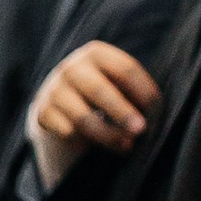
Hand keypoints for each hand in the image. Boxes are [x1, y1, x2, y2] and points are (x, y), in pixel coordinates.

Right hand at [33, 41, 161, 154]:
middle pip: (100, 90)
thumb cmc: (102, 96)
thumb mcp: (117, 85)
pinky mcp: (43, 113)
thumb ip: (134, 92)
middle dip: (123, 112)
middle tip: (142, 130)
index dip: (144, 91)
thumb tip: (154, 112)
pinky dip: (88, 143)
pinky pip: (69, 133)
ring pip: (83, 118)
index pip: (125, 69)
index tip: (157, 111)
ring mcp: (54, 90)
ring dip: (108, 135)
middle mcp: (71, 67)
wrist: (60, 111)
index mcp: (96, 53)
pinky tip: (101, 147)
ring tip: (127, 146)